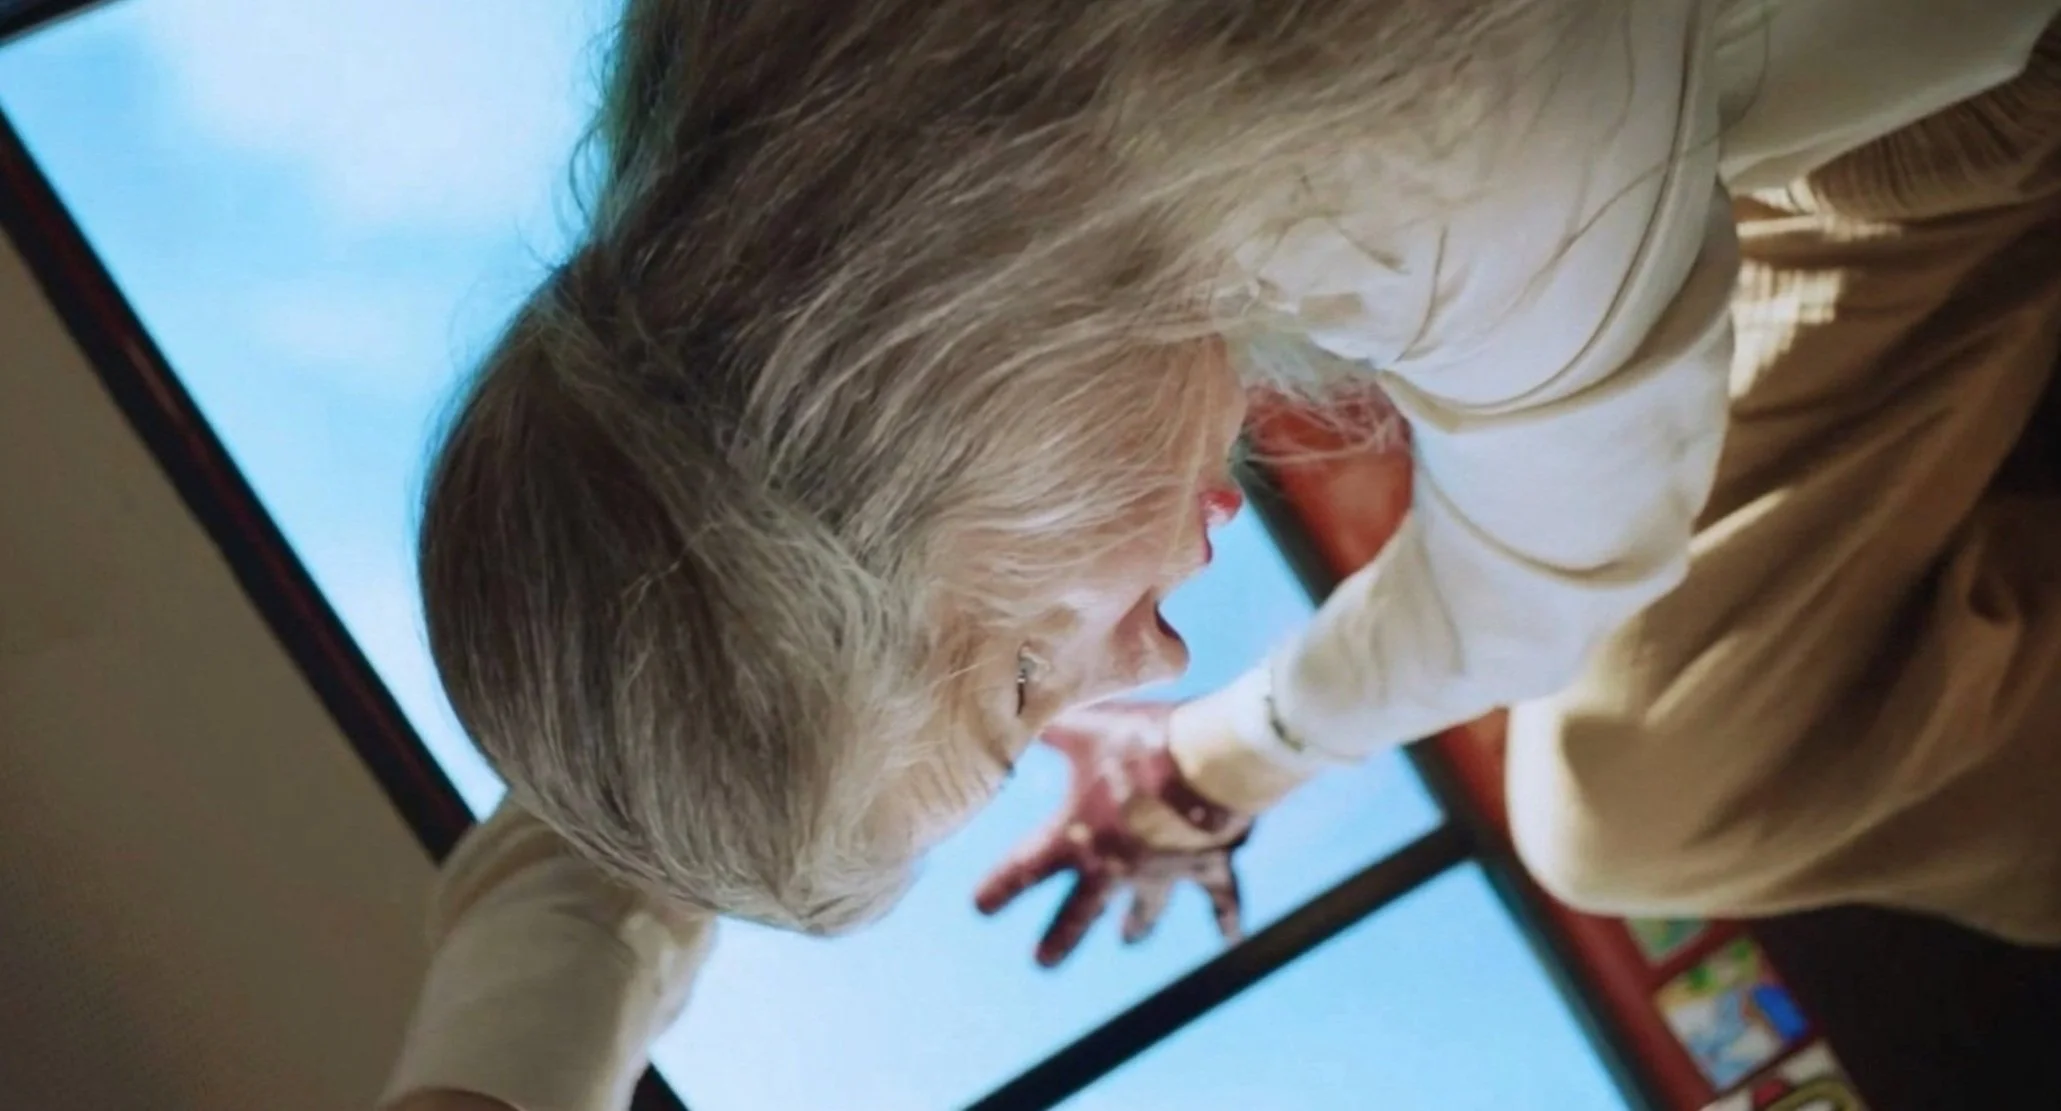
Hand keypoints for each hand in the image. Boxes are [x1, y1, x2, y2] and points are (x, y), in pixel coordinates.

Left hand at [973, 702, 1253, 966]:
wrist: (1211, 759)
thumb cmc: (1142, 742)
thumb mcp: (1086, 728)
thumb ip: (1048, 727)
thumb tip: (1011, 705)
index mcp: (1077, 837)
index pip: (1025, 869)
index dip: (1000, 887)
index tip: (980, 907)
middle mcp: (1115, 866)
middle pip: (1080, 913)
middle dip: (1059, 938)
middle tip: (1041, 962)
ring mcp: (1162, 873)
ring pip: (1145, 911)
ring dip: (1136, 926)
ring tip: (1128, 938)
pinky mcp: (1207, 868)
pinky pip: (1220, 900)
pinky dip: (1227, 920)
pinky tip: (1231, 941)